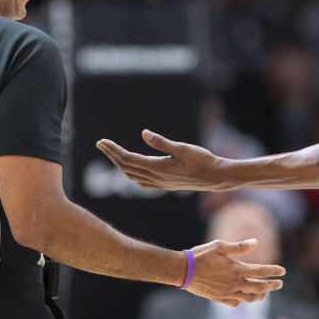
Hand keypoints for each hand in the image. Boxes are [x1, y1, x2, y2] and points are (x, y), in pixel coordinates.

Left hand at [96, 130, 233, 190]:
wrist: (216, 178)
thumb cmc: (202, 160)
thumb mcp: (182, 148)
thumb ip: (161, 142)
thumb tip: (144, 133)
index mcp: (157, 167)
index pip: (128, 158)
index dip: (113, 150)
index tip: (102, 141)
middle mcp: (156, 177)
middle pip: (126, 167)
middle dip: (112, 155)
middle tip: (101, 144)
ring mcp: (160, 183)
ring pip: (132, 176)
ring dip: (120, 165)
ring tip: (112, 154)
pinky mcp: (166, 185)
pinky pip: (142, 182)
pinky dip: (132, 175)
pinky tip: (131, 171)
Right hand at [186, 238, 285, 306]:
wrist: (182, 270)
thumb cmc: (200, 255)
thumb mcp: (219, 246)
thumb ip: (239, 246)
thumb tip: (256, 243)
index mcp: (236, 269)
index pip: (261, 271)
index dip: (274, 271)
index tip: (283, 271)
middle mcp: (234, 283)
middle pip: (259, 287)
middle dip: (272, 286)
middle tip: (279, 284)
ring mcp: (227, 293)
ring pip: (249, 298)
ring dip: (259, 295)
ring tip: (264, 292)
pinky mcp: (218, 298)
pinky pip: (235, 303)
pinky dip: (242, 300)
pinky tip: (243, 297)